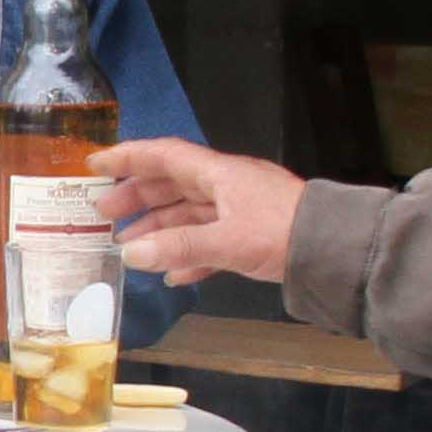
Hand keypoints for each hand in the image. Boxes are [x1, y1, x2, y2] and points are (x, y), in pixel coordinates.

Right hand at [102, 136, 305, 284]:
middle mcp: (227, 186)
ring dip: (158, 230)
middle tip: (104, 213)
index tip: (96, 165)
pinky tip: (173, 275)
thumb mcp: (227, 240)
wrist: (335, 251)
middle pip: (172, 185)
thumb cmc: (284, 233)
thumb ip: (178, 247)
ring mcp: (239, 210)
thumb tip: (131, 252)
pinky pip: (210, 241)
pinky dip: (189, 255)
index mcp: (219, 174)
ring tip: (129, 248)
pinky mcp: (251, 237)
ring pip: (189, 215)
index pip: (164, 156)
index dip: (128, 158)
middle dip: (137, 197)